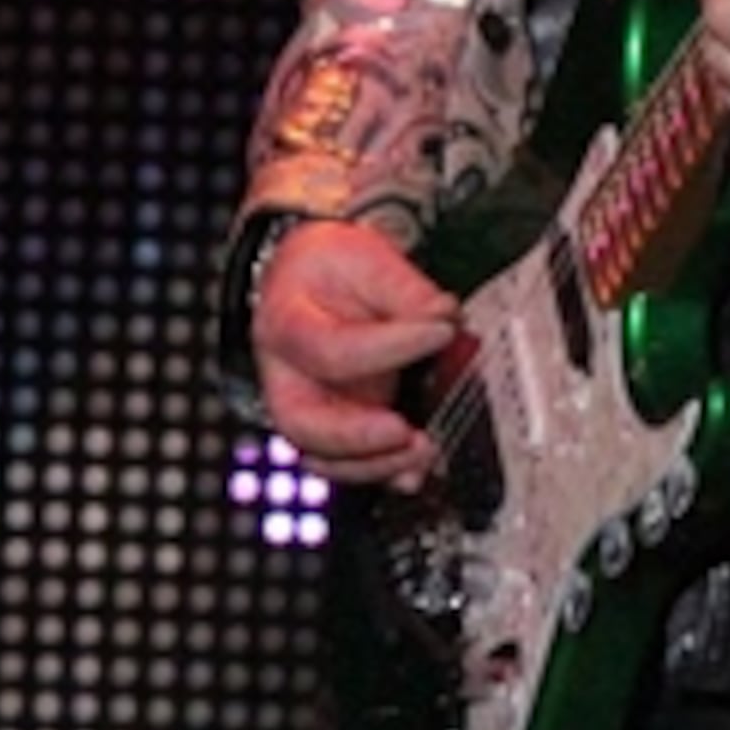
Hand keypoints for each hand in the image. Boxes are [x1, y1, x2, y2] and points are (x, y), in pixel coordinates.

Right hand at [251, 218, 459, 489]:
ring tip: (422, 451)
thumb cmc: (330, 269)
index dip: (390, 346)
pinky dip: (382, 472)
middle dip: (357, 438)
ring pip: (322, 455)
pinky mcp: (336, 423)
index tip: (442, 330)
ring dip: (374, 464)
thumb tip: (443, 316)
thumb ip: (406, 290)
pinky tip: (413, 472)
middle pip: (303, 424)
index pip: (330, 349)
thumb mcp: (364, 257)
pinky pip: (348, 461)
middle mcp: (288, 376)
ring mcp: (310, 406)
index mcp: (286, 325)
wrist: (309, 277)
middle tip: (406, 432)